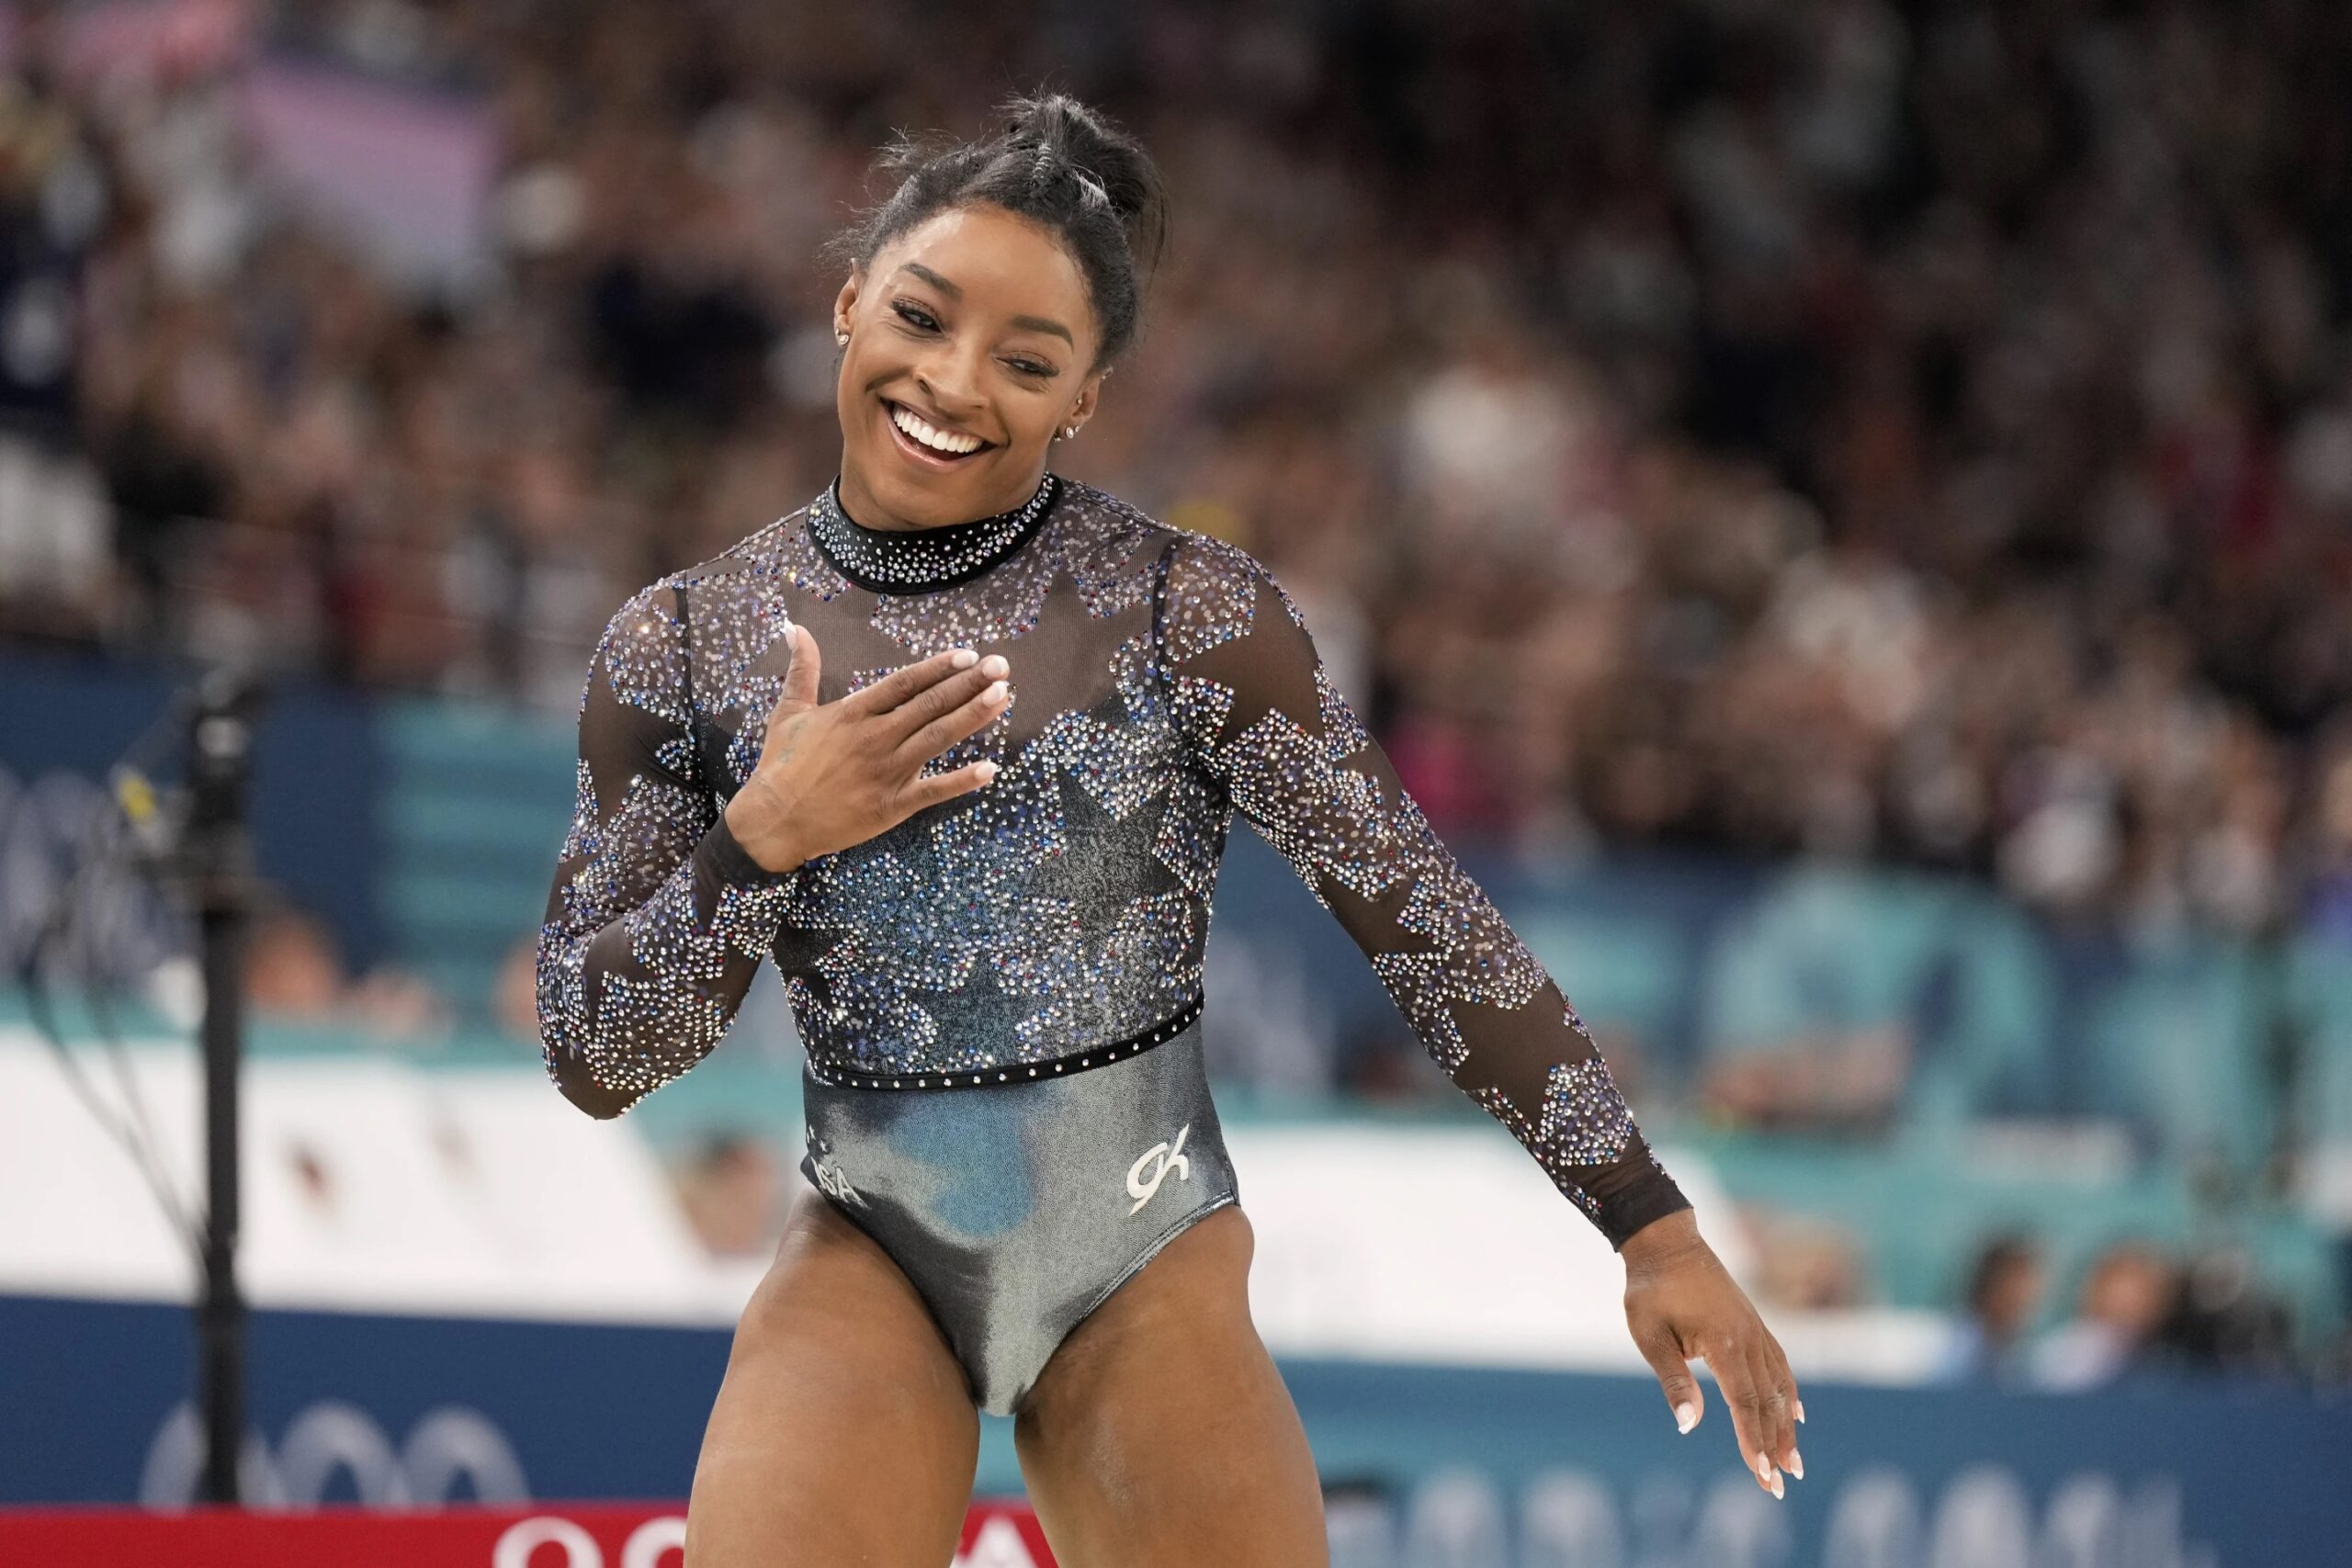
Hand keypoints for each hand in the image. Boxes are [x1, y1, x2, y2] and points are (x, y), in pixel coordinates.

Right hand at [722, 626, 1009, 871]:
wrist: (773, 820)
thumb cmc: (781, 764)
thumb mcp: (789, 711)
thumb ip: (802, 669)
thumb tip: (796, 628)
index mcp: (852, 713)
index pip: (904, 683)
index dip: (938, 668)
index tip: (968, 654)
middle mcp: (873, 737)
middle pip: (929, 705)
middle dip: (968, 684)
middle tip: (1001, 665)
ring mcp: (884, 772)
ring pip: (937, 739)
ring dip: (972, 717)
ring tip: (1003, 696)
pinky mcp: (890, 806)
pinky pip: (932, 791)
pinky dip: (962, 781)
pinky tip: (990, 769)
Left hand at [1621, 1209, 1804, 1499]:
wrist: (1665, 1241)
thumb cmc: (1650, 1290)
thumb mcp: (1650, 1336)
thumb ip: (1672, 1380)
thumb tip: (1690, 1425)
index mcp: (1725, 1343)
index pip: (1745, 1404)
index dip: (1753, 1442)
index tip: (1761, 1475)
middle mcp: (1749, 1338)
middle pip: (1767, 1403)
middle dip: (1774, 1447)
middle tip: (1779, 1487)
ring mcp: (1756, 1329)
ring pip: (1779, 1387)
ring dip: (1786, 1427)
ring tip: (1793, 1463)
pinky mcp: (1754, 1323)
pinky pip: (1779, 1364)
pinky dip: (1788, 1392)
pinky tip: (1795, 1413)